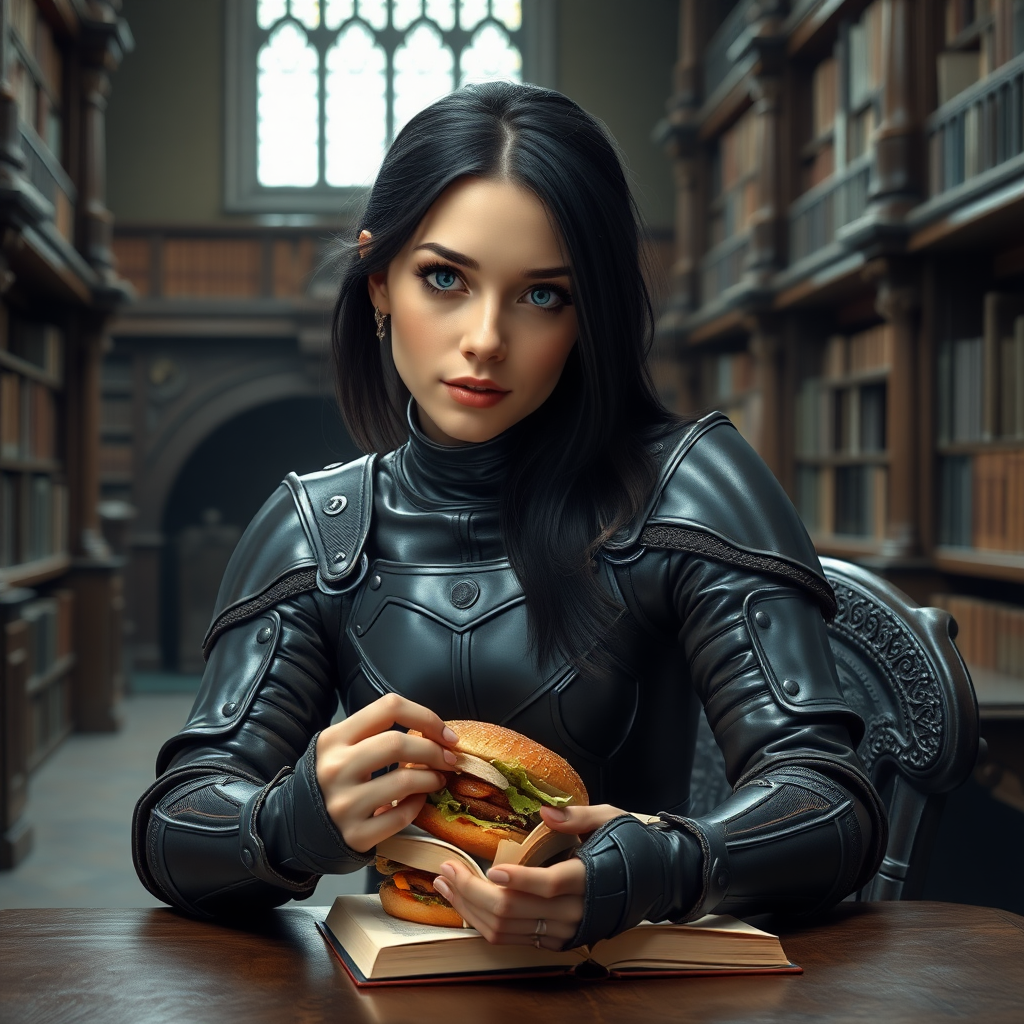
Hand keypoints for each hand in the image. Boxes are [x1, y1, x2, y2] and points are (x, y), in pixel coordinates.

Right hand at [314, 693, 459, 852]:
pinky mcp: (354, 835)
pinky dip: (417, 806)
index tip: (445, 734)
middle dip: (435, 749)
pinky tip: (418, 801)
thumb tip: (430, 731)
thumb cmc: (329, 780)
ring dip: (432, 778)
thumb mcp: (340, 747)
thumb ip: (375, 734)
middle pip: (399, 743)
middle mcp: (335, 768)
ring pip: (405, 780)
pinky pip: (400, 816)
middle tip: (449, 758)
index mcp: (334, 738)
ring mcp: (343, 804)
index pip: (389, 708)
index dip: (426, 716)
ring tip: (437, 779)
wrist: (295, 826)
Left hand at [432, 804, 626, 948]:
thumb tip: (545, 812)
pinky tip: (465, 902)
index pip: (548, 885)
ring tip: (445, 883)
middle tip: (446, 868)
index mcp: (588, 878)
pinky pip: (512, 938)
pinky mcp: (555, 940)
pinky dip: (483, 923)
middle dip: (473, 892)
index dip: (519, 880)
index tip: (492, 870)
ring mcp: (563, 930)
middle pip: (514, 910)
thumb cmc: (629, 843)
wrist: (653, 880)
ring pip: (507, 929)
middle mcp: (574, 911)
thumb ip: (576, 816)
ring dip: (470, 909)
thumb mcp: (608, 818)